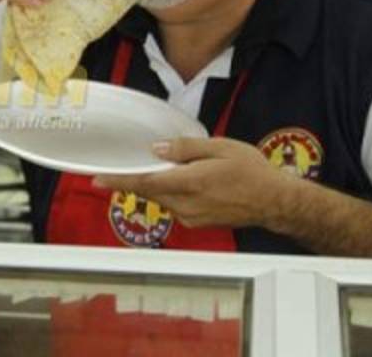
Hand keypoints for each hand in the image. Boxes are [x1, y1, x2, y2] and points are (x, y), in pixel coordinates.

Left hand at [94, 137, 300, 229]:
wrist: (274, 201)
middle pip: (149, 191)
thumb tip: (157, 149)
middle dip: (135, 178)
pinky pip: (174, 206)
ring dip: (156, 185)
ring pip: (161, 199)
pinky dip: (171, 193)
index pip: (145, 182)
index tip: (97, 178)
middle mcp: (187, 204)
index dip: (118, 180)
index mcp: (190, 183)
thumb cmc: (252, 172)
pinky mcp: (197, 222)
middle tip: (122, 168)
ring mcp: (191, 216)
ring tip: (167, 171)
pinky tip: (184, 182)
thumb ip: (185, 148)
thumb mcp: (219, 148)